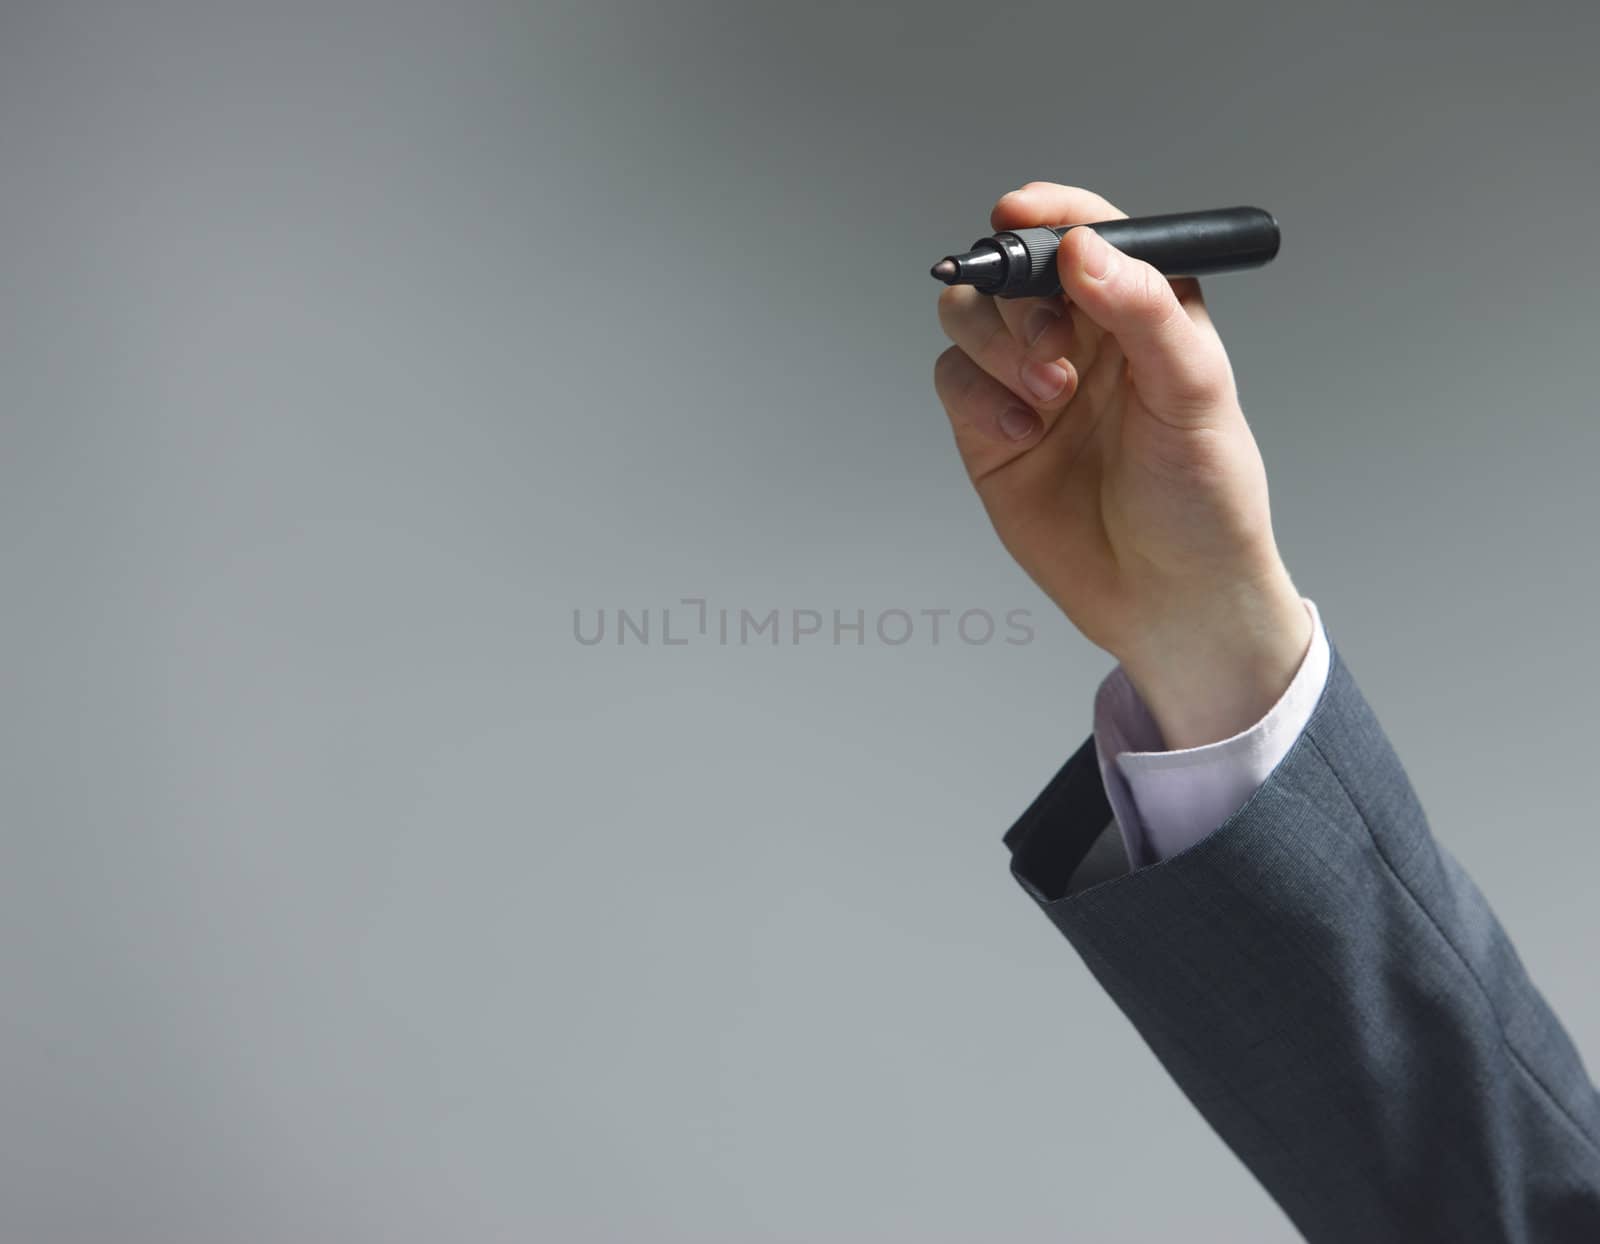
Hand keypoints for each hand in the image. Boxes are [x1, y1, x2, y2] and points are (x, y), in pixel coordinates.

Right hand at [932, 183, 1311, 748]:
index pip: (1088, 233)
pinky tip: (1021, 434)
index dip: (1051, 213)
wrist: (1169, 601)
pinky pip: (953, 382)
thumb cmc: (1203, 502)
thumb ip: (1146, 312)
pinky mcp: (989, 432)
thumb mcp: (1195, 396)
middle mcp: (1081, 338)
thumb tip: (1084, 250)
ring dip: (998, 348)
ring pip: (971, 319)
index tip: (1021, 214)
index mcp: (1142, 313)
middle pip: (1013, 270)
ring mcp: (1029, 384)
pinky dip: (976, 399)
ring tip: (1047, 397)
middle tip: (1053, 346)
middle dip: (1019, 298)